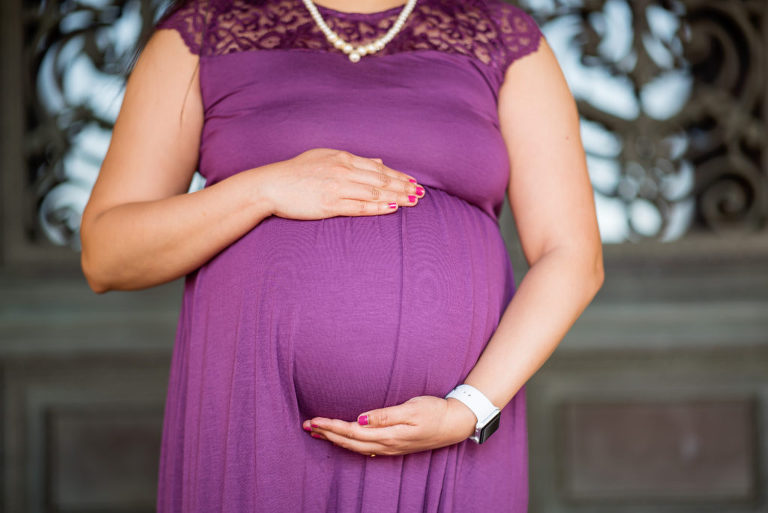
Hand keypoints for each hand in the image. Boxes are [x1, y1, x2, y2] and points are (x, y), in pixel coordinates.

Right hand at [258, 148, 424, 220]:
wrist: (272, 185)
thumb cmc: (297, 172)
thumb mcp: (325, 157)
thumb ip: (353, 160)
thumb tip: (378, 162)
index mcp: (343, 158)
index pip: (378, 168)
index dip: (398, 176)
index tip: (413, 182)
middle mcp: (343, 170)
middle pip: (380, 180)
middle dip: (403, 187)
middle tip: (421, 193)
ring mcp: (336, 188)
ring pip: (374, 193)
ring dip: (395, 197)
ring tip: (412, 202)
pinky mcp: (329, 205)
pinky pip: (359, 207)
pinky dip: (377, 207)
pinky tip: (391, 209)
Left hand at [301, 395, 477, 456]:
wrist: (455, 424)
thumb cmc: (435, 411)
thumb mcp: (412, 408)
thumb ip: (385, 415)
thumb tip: (360, 419)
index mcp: (389, 435)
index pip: (353, 432)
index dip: (332, 427)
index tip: (314, 420)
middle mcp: (387, 445)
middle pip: (350, 442)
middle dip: (327, 434)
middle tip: (306, 426)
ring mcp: (390, 448)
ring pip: (356, 447)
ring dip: (335, 439)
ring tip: (317, 432)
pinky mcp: (393, 446)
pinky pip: (364, 449)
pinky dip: (348, 444)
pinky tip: (342, 440)